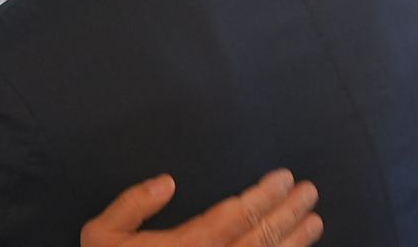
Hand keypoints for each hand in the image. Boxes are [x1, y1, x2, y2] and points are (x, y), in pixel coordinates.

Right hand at [81, 170, 321, 246]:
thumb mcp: (102, 236)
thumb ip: (131, 205)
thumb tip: (167, 182)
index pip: (234, 217)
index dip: (263, 196)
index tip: (284, 178)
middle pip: (260, 238)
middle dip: (287, 213)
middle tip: (310, 192)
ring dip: (294, 242)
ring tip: (315, 222)